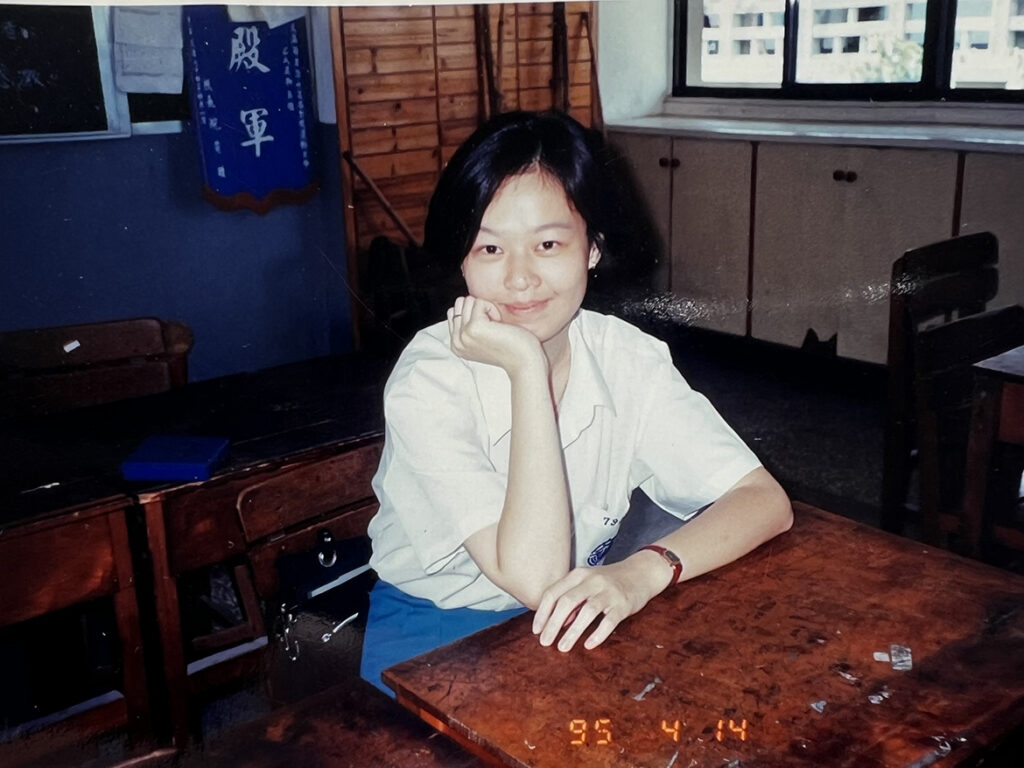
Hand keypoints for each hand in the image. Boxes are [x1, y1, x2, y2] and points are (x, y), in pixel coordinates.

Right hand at [447, 296, 543, 375]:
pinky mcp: (474, 326)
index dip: (474, 313)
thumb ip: (468, 326)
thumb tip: (463, 302)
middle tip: (493, 326)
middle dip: (478, 309)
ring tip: (496, 326)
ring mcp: (464, 334)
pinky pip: (479, 301)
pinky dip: (493, 308)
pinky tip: (500, 324)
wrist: (524, 362)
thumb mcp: (482, 339)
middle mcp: (457, 341)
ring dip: (486, 308)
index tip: (488, 329)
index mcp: (457, 345)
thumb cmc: (510, 348)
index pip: (454, 313)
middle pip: (460, 304)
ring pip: (468, 301)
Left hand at [531, 557, 669, 651]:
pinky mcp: (623, 604)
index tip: (536, 630)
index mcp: (578, 574)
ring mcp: (608, 592)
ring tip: (562, 647)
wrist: (641, 572)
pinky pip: (609, 620)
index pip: (553, 592)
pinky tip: (589, 644)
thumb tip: (556, 624)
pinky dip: (598, 634)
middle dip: (553, 624)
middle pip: (567, 602)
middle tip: (545, 642)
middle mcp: (592, 580)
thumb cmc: (608, 581)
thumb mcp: (587, 584)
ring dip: (572, 631)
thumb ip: (572, 601)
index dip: (542, 613)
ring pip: (587, 611)